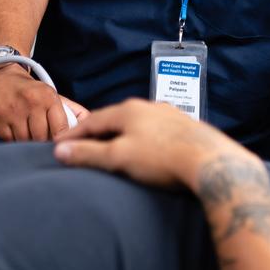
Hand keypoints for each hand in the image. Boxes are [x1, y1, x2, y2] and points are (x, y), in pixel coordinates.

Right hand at [0, 65, 88, 140]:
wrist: (1, 75)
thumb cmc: (32, 91)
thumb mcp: (53, 95)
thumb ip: (73, 112)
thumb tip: (90, 127)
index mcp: (49, 97)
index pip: (61, 130)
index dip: (61, 141)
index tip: (61, 145)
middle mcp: (32, 103)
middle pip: (42, 138)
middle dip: (43, 143)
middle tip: (43, 142)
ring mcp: (13, 111)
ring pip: (25, 141)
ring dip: (28, 143)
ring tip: (29, 136)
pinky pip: (9, 141)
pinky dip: (14, 141)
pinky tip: (15, 133)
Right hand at [54, 98, 254, 191]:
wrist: (210, 162)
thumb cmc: (163, 159)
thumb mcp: (119, 158)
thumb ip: (89, 153)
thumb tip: (61, 151)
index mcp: (128, 110)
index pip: (92, 120)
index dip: (74, 133)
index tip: (60, 144)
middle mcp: (148, 107)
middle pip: (114, 119)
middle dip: (97, 133)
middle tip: (82, 146)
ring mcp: (168, 116)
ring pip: (137, 124)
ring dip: (121, 136)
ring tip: (113, 149)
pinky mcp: (185, 128)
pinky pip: (155, 132)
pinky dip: (143, 141)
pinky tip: (146, 151)